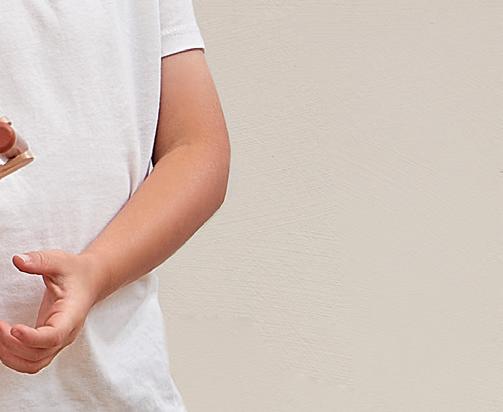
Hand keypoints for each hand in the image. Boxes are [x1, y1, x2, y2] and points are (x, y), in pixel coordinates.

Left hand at [0, 249, 104, 373]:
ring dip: (11, 356)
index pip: (54, 336)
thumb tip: (18, 260)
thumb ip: (40, 261)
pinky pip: (32, 361)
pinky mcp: (50, 342)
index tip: (13, 328)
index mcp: (71, 314)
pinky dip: (14, 358)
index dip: (32, 338)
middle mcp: (67, 332)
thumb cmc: (77, 272)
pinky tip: (2, 343)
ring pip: (34, 363)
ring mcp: (59, 340)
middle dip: (12, 345)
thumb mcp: (60, 261)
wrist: (92, 280)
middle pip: (39, 354)